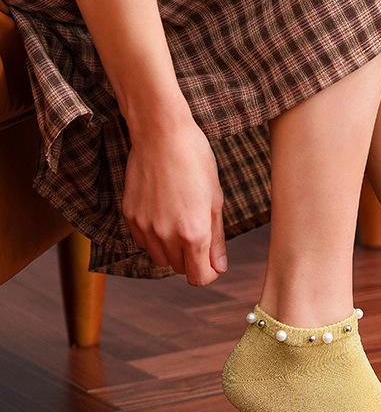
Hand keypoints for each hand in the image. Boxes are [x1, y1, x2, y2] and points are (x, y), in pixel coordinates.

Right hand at [122, 117, 226, 285]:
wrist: (160, 134)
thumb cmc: (195, 161)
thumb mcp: (215, 199)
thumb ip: (216, 238)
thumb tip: (219, 266)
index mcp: (194, 233)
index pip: (199, 277)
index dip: (209, 272)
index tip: (212, 261)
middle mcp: (166, 235)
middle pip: (179, 269)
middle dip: (192, 259)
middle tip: (200, 233)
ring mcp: (144, 227)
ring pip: (160, 258)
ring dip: (172, 250)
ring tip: (181, 221)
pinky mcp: (129, 217)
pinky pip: (143, 242)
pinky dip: (154, 238)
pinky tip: (164, 214)